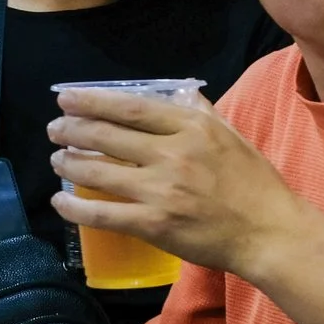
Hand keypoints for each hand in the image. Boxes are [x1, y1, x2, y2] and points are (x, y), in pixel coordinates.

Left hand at [47, 89, 305, 278]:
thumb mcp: (232, 136)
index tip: (67, 98)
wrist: (269, 232)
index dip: (92, 101)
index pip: (131, 107)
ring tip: (58, 160)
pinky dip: (74, 207)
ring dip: (69, 164)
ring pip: (98, 172)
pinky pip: (102, 215)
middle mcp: (173, 154)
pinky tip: (60, 200)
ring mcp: (161, 191)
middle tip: (55, 128)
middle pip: (107, 135)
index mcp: (193, 128)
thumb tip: (176, 92)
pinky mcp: (154, 224)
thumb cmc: (254, 183)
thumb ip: (200, 113)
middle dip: (72, 129)